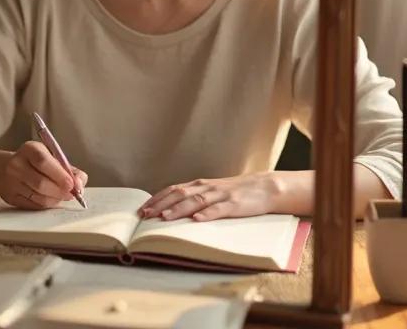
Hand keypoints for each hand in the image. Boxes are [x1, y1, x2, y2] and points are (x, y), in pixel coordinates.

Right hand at [0, 141, 87, 209]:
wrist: (5, 169)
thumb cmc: (36, 163)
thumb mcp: (52, 157)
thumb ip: (70, 170)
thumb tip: (80, 184)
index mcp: (29, 149)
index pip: (43, 162)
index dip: (59, 175)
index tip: (72, 184)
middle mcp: (17, 164)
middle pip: (40, 183)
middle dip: (60, 191)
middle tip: (71, 194)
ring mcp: (11, 182)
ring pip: (38, 197)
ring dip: (55, 199)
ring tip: (61, 196)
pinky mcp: (10, 197)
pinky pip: (33, 205)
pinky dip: (46, 204)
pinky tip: (50, 199)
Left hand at [138, 172, 280, 221]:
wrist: (264, 187)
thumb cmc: (234, 193)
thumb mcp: (211, 193)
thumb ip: (194, 198)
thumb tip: (170, 210)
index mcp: (199, 185)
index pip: (173, 190)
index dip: (156, 199)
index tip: (141, 210)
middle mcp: (206, 187)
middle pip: (179, 194)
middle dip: (161, 205)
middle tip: (145, 216)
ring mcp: (220, 195)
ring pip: (196, 201)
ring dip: (179, 209)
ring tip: (165, 218)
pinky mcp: (234, 204)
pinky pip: (219, 209)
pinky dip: (207, 214)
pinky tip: (197, 220)